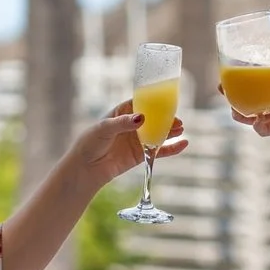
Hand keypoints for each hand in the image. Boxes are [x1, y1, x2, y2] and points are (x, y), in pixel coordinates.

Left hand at [65, 98, 188, 189]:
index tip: (168, 100)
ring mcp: (137, 139)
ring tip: (181, 129)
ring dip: (171, 131)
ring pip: (158, 133)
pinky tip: (184, 144)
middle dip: (167, 118)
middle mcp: (131, 124)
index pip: (141, 103)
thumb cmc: (90, 143)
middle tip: (178, 119)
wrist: (86, 169)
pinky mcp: (140, 154)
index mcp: (122, 112)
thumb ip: (123, 123)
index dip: (155, 101)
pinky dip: (172, 148)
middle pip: (154, 118)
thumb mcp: (104, 129)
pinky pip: (159, 150)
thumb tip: (142, 118)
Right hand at [234, 56, 269, 142]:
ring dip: (240, 113)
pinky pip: (264, 129)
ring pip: (251, 114)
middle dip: (232, 94)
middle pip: (248, 96)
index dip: (241, 74)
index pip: (257, 77)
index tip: (228, 70)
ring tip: (235, 111)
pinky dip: (258, 127)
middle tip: (223, 90)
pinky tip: (258, 123)